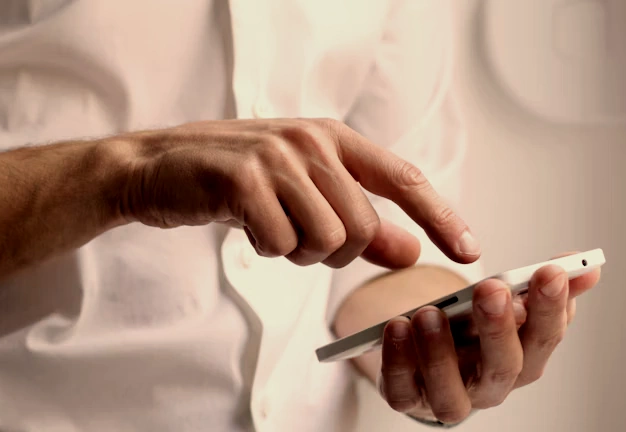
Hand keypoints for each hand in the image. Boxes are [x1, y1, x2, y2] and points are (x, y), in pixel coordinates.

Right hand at [113, 118, 479, 268]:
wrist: (157, 167)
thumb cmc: (233, 180)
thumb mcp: (301, 194)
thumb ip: (358, 221)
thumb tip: (410, 251)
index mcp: (332, 137)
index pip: (403, 179)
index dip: (440, 216)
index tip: (468, 251)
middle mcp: (310, 141)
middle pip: (362, 227)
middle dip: (333, 251)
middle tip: (296, 236)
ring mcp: (276, 157)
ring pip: (326, 240)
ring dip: (297, 251)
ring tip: (268, 226)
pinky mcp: (243, 180)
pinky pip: (281, 244)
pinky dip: (266, 249)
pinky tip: (244, 225)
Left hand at [376, 252, 601, 423]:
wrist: (424, 356)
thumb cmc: (469, 331)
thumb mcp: (503, 305)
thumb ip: (538, 287)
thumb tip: (586, 266)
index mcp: (521, 360)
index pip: (544, 338)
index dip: (550, 308)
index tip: (549, 271)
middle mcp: (489, 386)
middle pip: (503, 367)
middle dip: (499, 328)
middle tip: (491, 289)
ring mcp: (448, 397)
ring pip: (451, 392)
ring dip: (440, 352)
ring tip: (429, 313)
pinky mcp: (408, 399)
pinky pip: (402, 391)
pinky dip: (398, 362)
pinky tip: (396, 327)